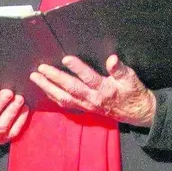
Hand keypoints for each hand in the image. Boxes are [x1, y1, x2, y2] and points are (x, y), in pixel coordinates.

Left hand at [31, 55, 157, 126]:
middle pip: (70, 88)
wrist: (135, 112)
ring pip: (63, 98)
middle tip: (40, 69)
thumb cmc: (133, 91)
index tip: (65, 59)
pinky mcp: (84, 109)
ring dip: (48, 88)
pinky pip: (65, 104)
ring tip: (36, 78)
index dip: (77, 68)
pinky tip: (45, 89)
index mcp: (105, 90)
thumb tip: (112, 59)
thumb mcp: (131, 78)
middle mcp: (92, 99)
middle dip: (54, 78)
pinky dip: (53, 97)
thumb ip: (120, 69)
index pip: (88, 78)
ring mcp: (86, 106)